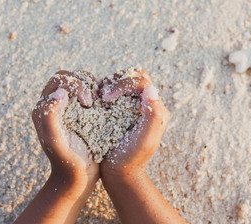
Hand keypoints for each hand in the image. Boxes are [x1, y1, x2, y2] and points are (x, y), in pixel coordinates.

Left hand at [32, 70, 98, 184]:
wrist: (79, 176)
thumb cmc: (68, 160)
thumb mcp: (56, 141)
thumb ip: (51, 116)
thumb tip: (59, 91)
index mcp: (44, 108)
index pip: (59, 81)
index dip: (76, 85)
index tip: (88, 102)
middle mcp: (54, 105)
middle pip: (68, 77)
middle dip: (84, 82)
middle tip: (93, 100)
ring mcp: (68, 107)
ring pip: (79, 82)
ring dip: (91, 85)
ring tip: (99, 99)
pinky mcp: (81, 112)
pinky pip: (89, 92)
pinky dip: (98, 92)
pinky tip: (105, 102)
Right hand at [97, 69, 183, 223]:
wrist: (119, 173)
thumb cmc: (130, 158)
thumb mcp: (144, 139)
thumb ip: (153, 115)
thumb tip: (151, 88)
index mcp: (155, 109)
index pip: (141, 82)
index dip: (123, 84)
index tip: (107, 97)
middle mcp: (146, 104)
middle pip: (135, 76)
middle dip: (117, 81)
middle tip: (103, 95)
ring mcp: (133, 106)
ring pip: (124, 81)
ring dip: (110, 84)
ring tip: (99, 97)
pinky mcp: (120, 109)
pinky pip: (114, 91)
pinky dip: (104, 91)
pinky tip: (95, 101)